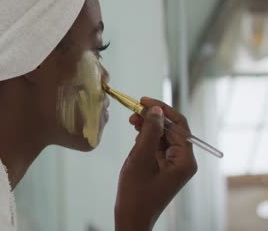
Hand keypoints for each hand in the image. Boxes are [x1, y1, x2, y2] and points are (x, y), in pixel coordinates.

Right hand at [114, 97, 197, 230]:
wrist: (131, 217)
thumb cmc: (136, 192)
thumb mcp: (141, 158)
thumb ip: (150, 132)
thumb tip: (156, 109)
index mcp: (185, 160)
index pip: (179, 126)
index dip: (162, 110)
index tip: (143, 100)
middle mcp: (183, 161)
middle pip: (172, 129)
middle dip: (153, 118)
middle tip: (134, 111)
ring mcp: (174, 164)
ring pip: (164, 136)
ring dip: (149, 126)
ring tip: (132, 120)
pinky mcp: (164, 167)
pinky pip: (158, 145)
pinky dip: (147, 137)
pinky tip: (136, 133)